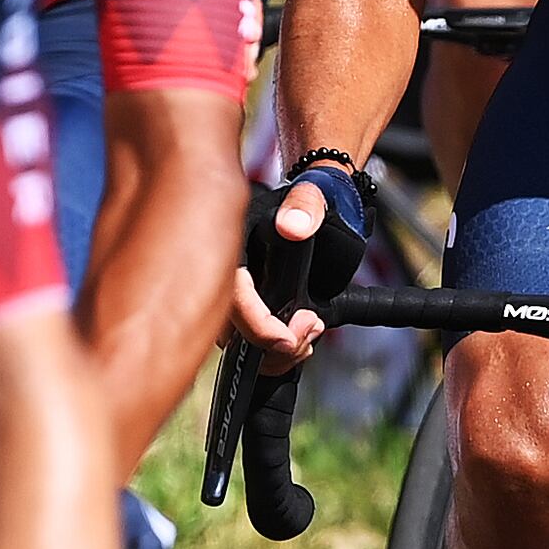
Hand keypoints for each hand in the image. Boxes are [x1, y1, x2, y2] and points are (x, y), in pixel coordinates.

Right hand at [221, 162, 367, 362]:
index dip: (255, 324)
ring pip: (237, 343)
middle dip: (271, 347)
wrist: (319, 202)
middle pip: (230, 329)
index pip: (232, 294)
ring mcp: (238, 293)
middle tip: (309, 331)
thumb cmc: (311, 197)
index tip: (287, 338)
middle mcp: (228, 272)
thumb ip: (306, 206)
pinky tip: (302, 338)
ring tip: (310, 334)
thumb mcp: (313, 194)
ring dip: (275, 355)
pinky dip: (276, 353)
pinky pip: (250, 343)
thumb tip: (294, 226)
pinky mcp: (251, 307)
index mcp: (233, 242)